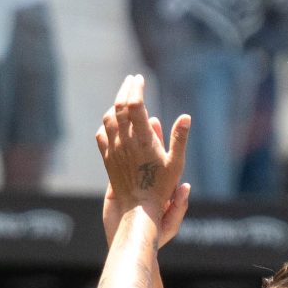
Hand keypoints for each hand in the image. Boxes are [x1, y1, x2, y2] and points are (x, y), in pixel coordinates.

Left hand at [94, 74, 191, 243]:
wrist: (137, 208)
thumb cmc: (161, 188)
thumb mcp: (176, 163)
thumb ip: (179, 138)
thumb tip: (186, 117)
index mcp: (143, 139)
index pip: (135, 104)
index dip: (136, 88)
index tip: (139, 79)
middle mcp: (125, 141)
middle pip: (119, 106)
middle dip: (125, 90)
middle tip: (131, 80)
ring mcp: (114, 149)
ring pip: (108, 119)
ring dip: (115, 105)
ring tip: (122, 98)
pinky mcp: (107, 159)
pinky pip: (101, 135)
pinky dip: (106, 123)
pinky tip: (110, 123)